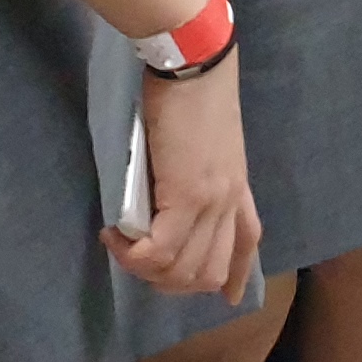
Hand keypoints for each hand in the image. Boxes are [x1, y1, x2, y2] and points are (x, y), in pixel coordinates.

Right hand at [111, 54, 260, 303]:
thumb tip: (162, 204)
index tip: (228, 299)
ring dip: (147, 271)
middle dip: (170, 282)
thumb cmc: (190, 92)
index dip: (236, 278)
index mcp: (238, 187)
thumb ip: (192, 176)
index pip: (247, 244)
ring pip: (183, 270)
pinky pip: (160, 251)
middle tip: (139, 260)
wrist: (193, 62)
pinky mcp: (188, 195)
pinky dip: (133, 255)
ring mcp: (213, 201)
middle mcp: (231, 201)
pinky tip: (114, 236)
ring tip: (123, 246)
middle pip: (209, 273)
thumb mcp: (201, 143)